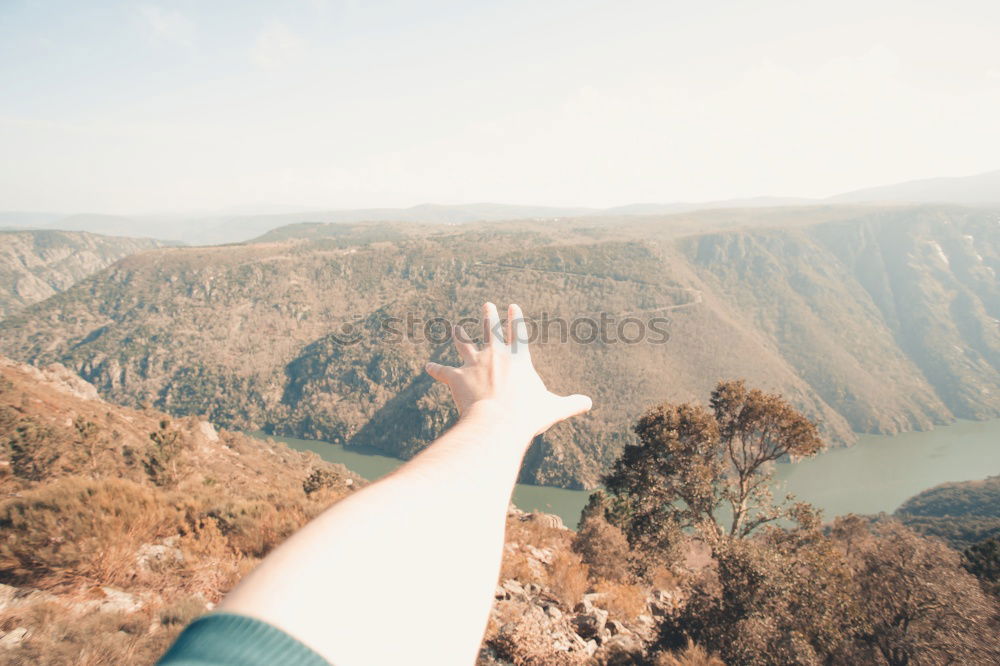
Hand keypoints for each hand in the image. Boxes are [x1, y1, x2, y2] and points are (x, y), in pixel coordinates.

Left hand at [425, 302, 592, 437]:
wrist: (498, 423)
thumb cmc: (527, 416)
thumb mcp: (554, 408)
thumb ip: (571, 403)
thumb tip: (589, 403)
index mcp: (519, 359)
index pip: (519, 332)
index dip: (516, 318)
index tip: (513, 305)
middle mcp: (495, 355)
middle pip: (491, 330)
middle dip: (489, 316)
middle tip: (487, 305)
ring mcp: (474, 365)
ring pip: (464, 344)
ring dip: (459, 336)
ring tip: (454, 328)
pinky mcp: (457, 378)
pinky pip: (443, 371)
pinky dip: (435, 369)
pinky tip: (427, 367)